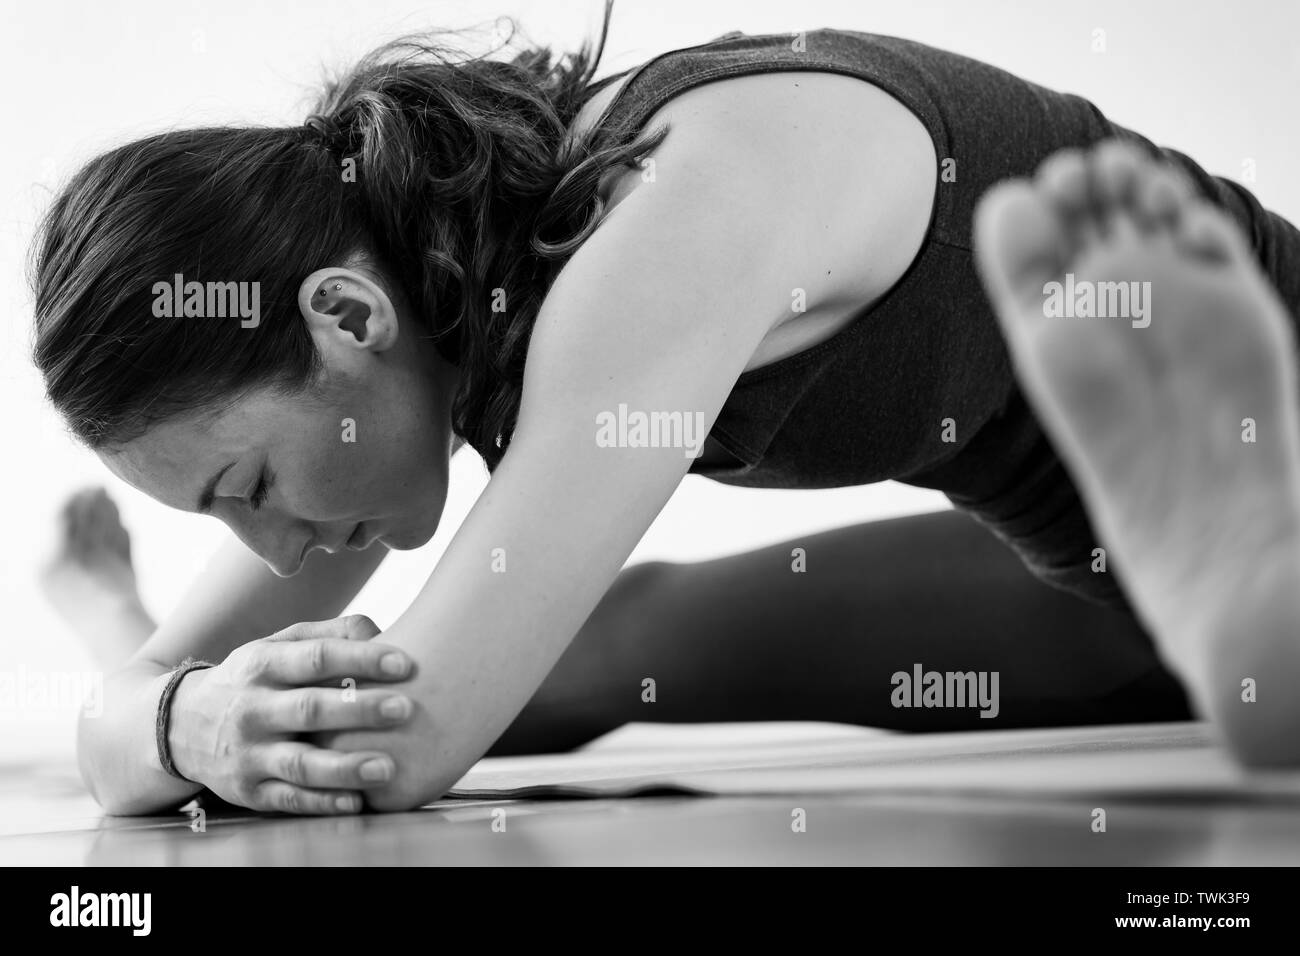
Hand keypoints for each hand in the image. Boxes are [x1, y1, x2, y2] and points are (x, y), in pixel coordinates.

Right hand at [167, 615, 415, 814]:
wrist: (177, 726)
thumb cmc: (254, 679)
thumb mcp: (277, 646)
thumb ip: (328, 635)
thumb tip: (379, 630)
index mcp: (263, 665)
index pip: (315, 658)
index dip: (360, 660)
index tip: (404, 663)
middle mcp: (252, 708)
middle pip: (309, 709)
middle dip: (359, 710)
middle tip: (406, 708)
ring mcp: (248, 753)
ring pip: (299, 763)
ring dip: (344, 768)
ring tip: (387, 767)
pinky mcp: (248, 791)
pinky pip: (288, 799)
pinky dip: (322, 802)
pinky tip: (357, 802)